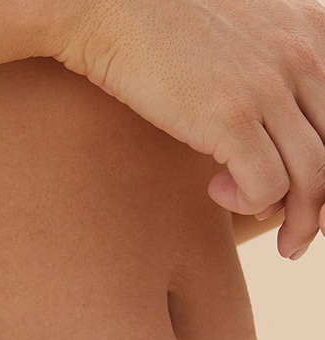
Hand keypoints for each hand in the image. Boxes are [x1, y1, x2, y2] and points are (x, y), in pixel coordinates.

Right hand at [45, 0, 324, 258]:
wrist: (111, 5)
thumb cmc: (167, 27)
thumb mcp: (244, 35)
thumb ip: (276, 71)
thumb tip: (284, 138)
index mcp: (313, 33)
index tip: (316, 203)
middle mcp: (301, 56)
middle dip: (323, 209)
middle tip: (300, 239)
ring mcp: (267, 87)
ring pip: (313, 178)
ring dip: (298, 222)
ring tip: (278, 240)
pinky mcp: (229, 116)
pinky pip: (266, 186)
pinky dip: (250, 204)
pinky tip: (217, 192)